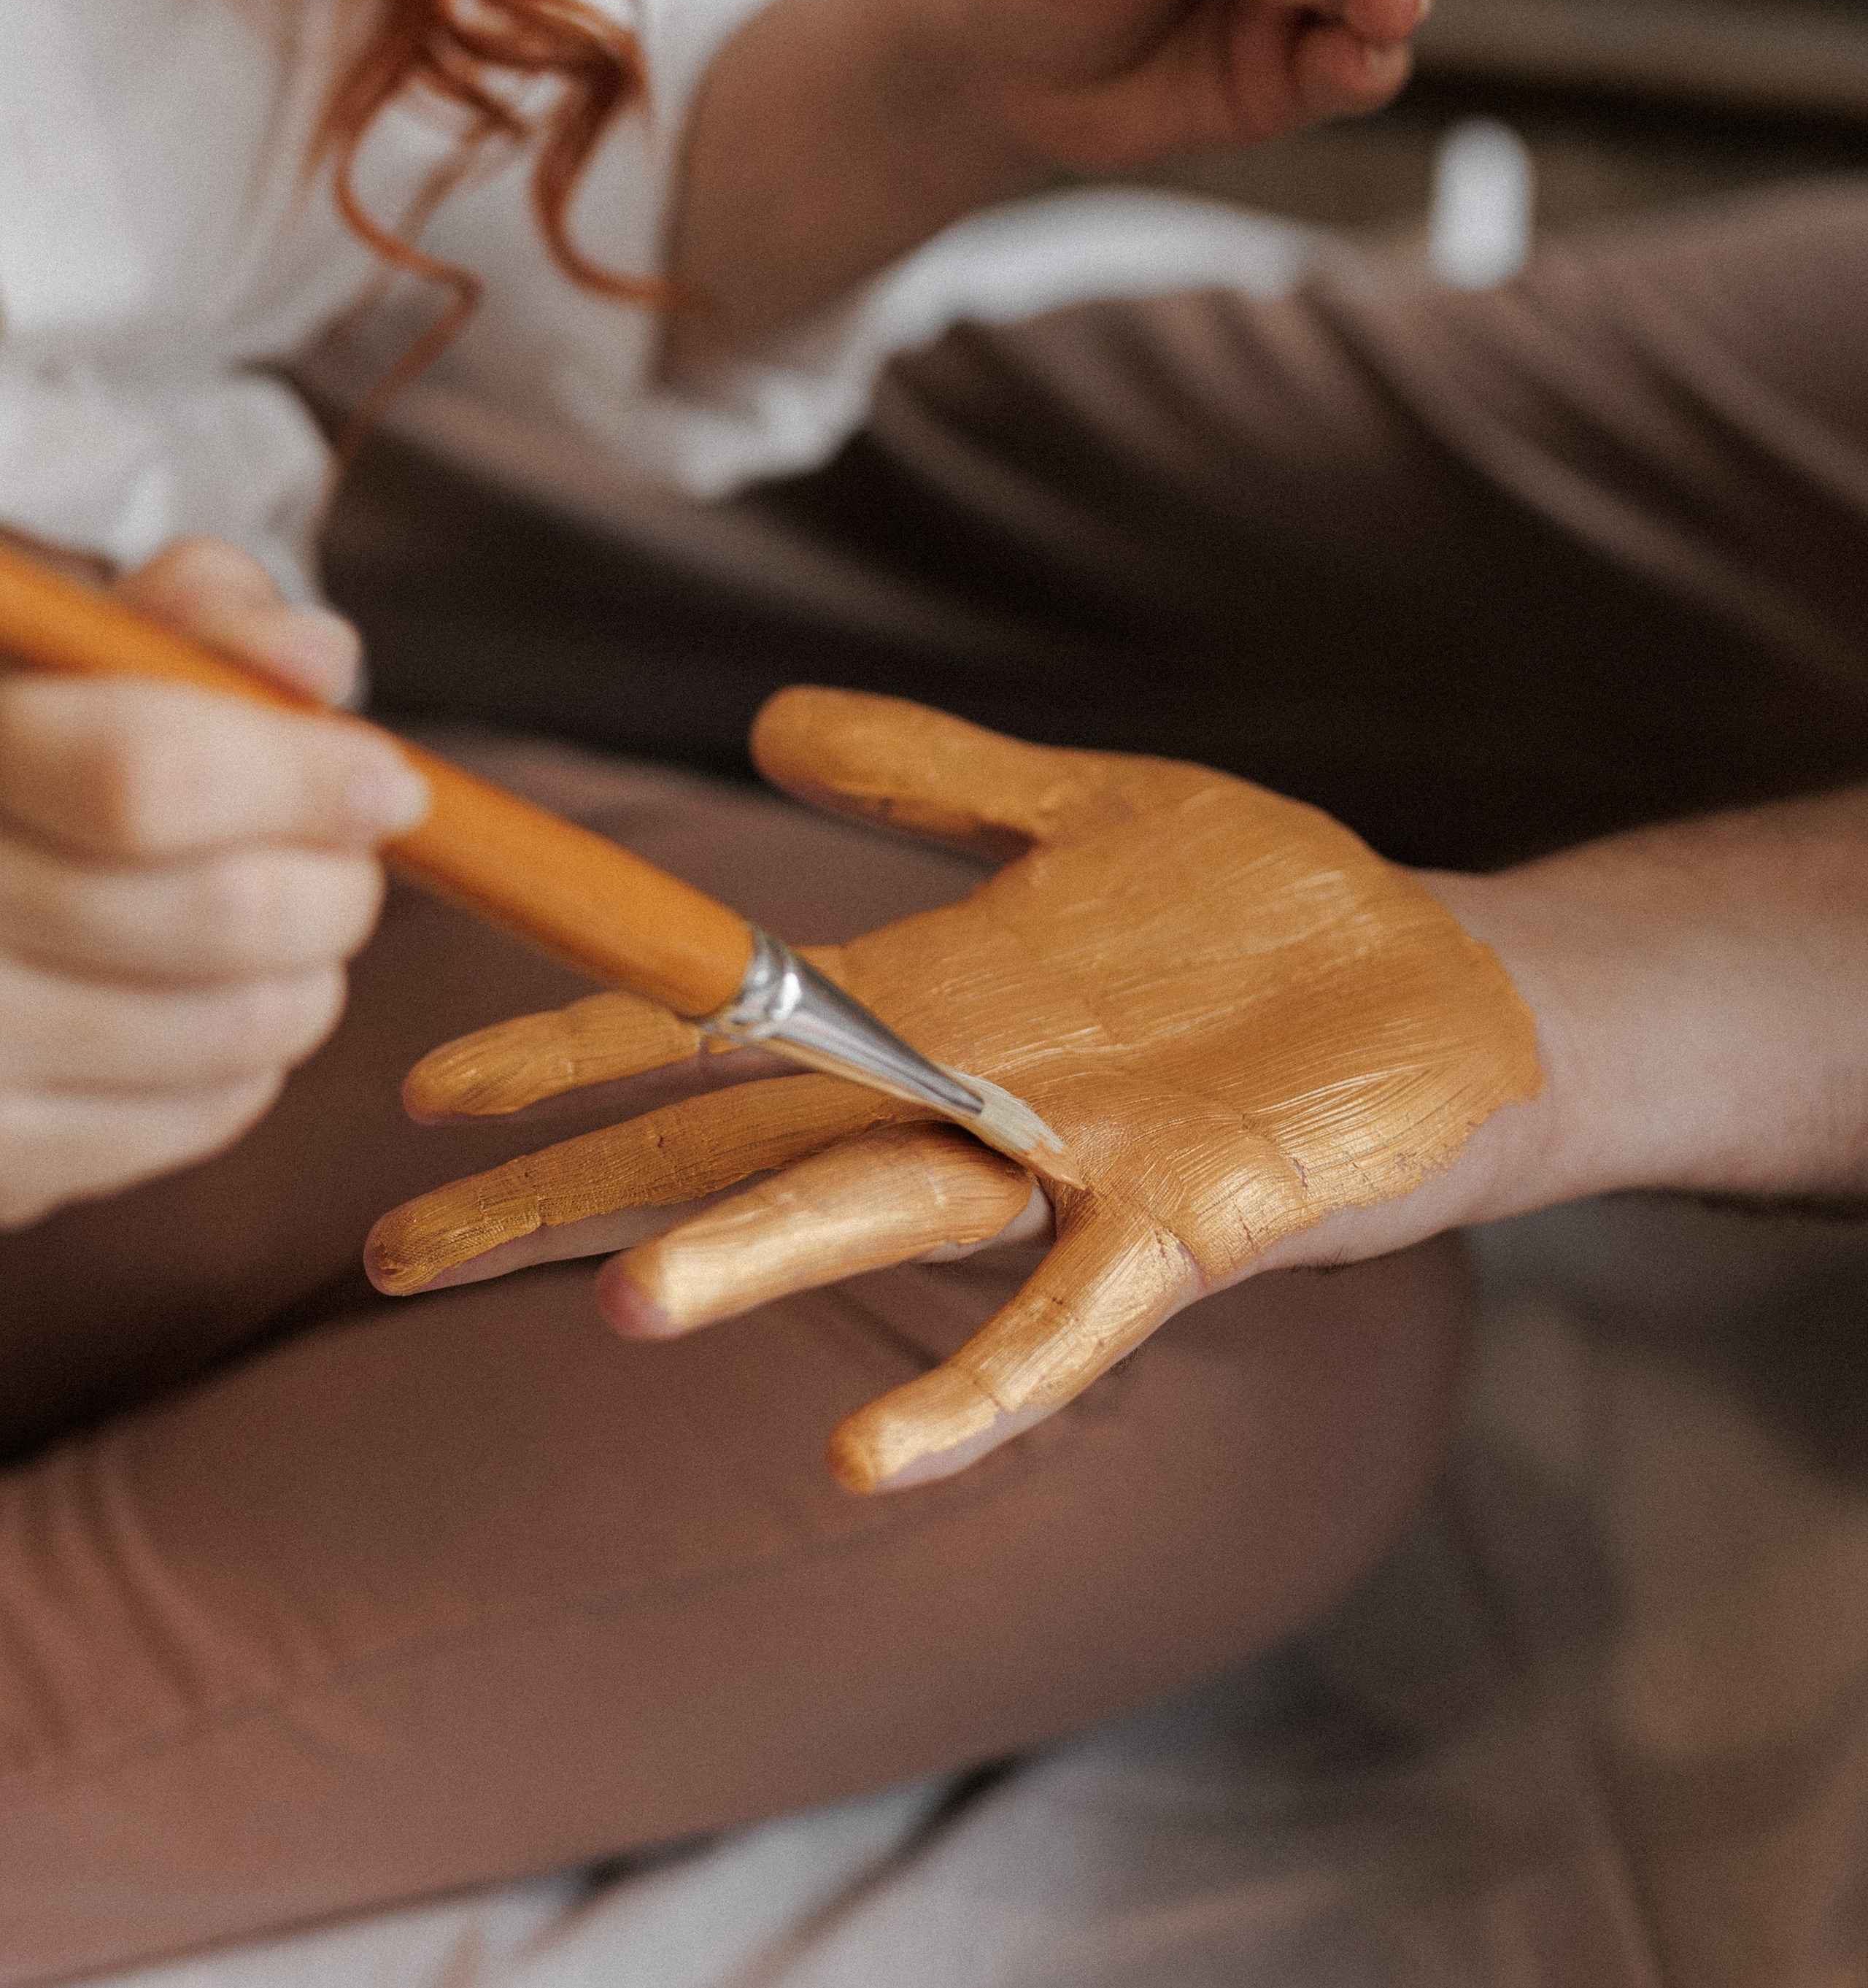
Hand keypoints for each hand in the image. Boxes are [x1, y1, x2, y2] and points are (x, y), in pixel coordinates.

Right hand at [0, 536, 429, 1225]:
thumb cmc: (25, 748)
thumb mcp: (71, 647)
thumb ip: (190, 621)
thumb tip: (314, 658)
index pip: (151, 775)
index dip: (303, 779)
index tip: (388, 784)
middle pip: (224, 913)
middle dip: (335, 882)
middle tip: (345, 860)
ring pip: (235, 1027)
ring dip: (311, 970)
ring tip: (291, 924)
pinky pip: (203, 1115)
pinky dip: (251, 1056)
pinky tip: (210, 998)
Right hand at [368, 690, 1538, 1490]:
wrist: (1461, 991)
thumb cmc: (1271, 914)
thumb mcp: (1084, 808)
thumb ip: (930, 776)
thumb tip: (772, 719)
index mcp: (929, 1004)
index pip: (714, 1032)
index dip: (575, 1055)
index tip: (428, 1093)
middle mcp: (966, 1103)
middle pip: (739, 1150)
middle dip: (573, 1196)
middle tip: (402, 1250)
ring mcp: (1066, 1173)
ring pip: (873, 1221)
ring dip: (749, 1265)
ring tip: (614, 1306)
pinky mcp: (1184, 1224)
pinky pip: (1065, 1325)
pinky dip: (976, 1391)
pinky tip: (871, 1458)